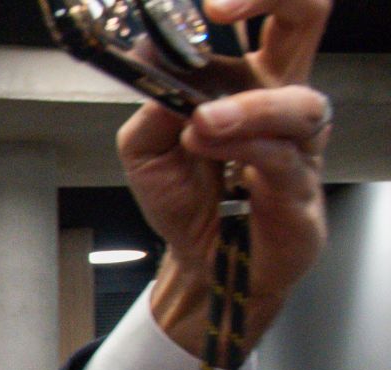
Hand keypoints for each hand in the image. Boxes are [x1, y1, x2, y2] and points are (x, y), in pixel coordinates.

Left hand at [128, 0, 333, 354]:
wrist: (203, 262)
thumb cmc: (188, 200)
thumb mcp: (145, 150)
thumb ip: (149, 110)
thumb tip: (156, 73)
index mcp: (247, 78)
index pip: (268, 11)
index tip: (208, 4)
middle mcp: (280, 97)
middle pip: (306, 18)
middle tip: (220, 10)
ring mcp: (298, 140)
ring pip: (297, 100)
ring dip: (245, 107)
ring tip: (202, 123)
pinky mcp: (300, 187)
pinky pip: (284, 158)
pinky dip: (246, 149)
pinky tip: (215, 150)